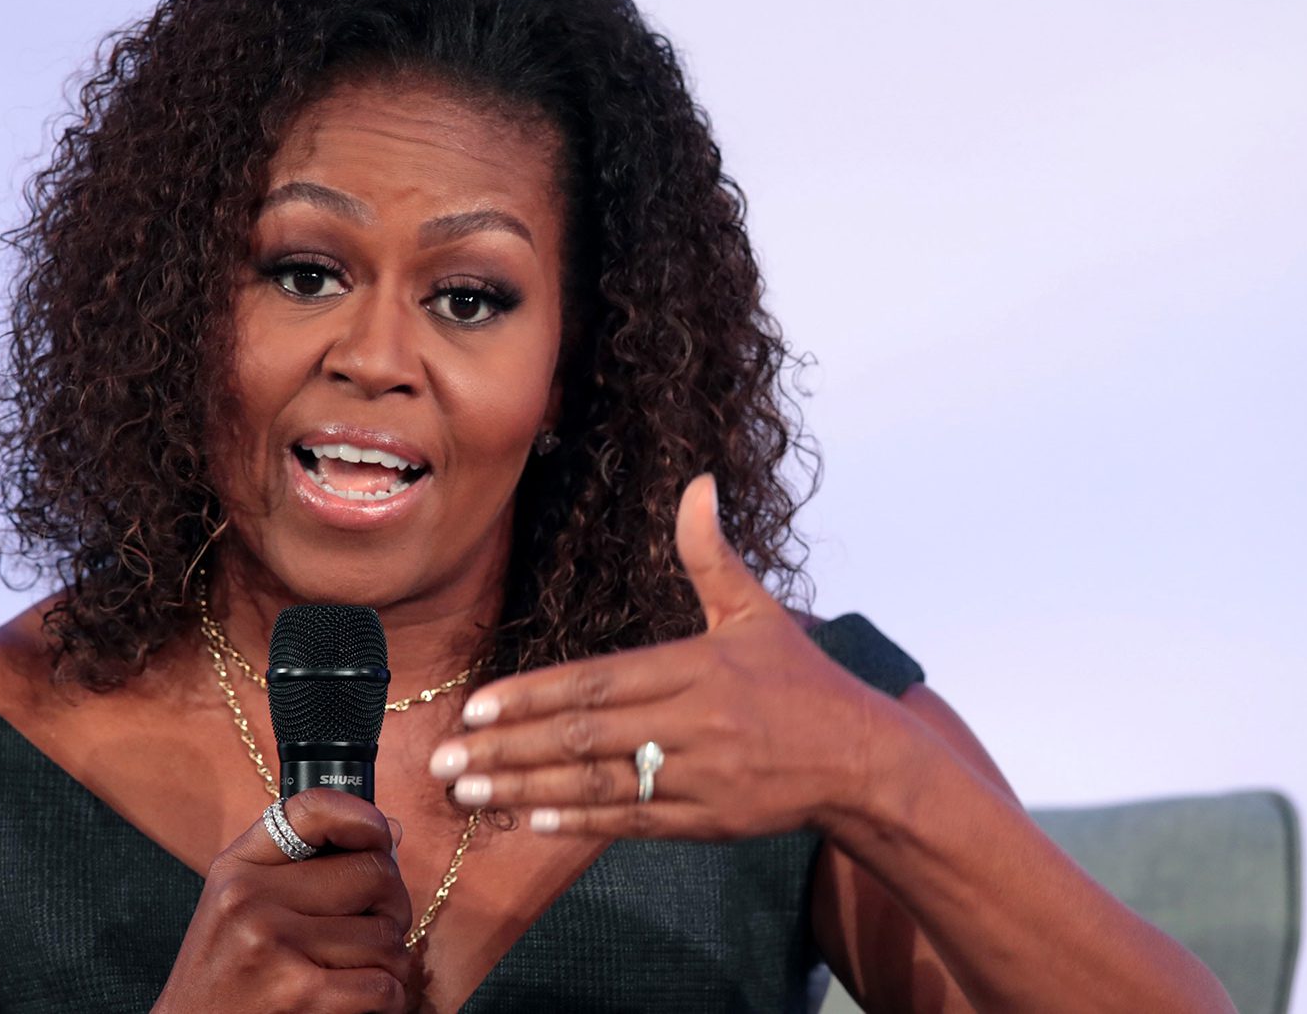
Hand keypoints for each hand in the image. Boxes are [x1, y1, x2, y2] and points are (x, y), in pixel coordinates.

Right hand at [154, 788, 413, 1013]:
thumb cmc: (228, 972)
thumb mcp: (241, 905)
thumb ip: (306, 863)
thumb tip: (393, 832)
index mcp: (239, 868)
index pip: (314, 809)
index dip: (364, 817)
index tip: (380, 839)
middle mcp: (250, 899)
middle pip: (374, 873)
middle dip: (391, 904)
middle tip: (375, 926)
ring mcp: (273, 946)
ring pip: (387, 936)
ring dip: (390, 960)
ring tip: (361, 970)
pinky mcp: (300, 996)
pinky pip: (384, 985)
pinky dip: (389, 997)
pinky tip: (364, 1000)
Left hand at [427, 474, 889, 839]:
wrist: (861, 760)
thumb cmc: (802, 682)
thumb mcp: (756, 612)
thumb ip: (711, 555)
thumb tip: (697, 484)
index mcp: (696, 667)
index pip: (597, 682)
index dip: (534, 696)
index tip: (477, 707)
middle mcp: (693, 723)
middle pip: (584, 737)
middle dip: (508, 749)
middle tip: (445, 758)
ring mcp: (699, 777)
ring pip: (598, 785)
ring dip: (526, 791)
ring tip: (468, 794)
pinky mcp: (707, 821)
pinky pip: (632, 822)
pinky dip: (579, 823)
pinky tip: (530, 820)